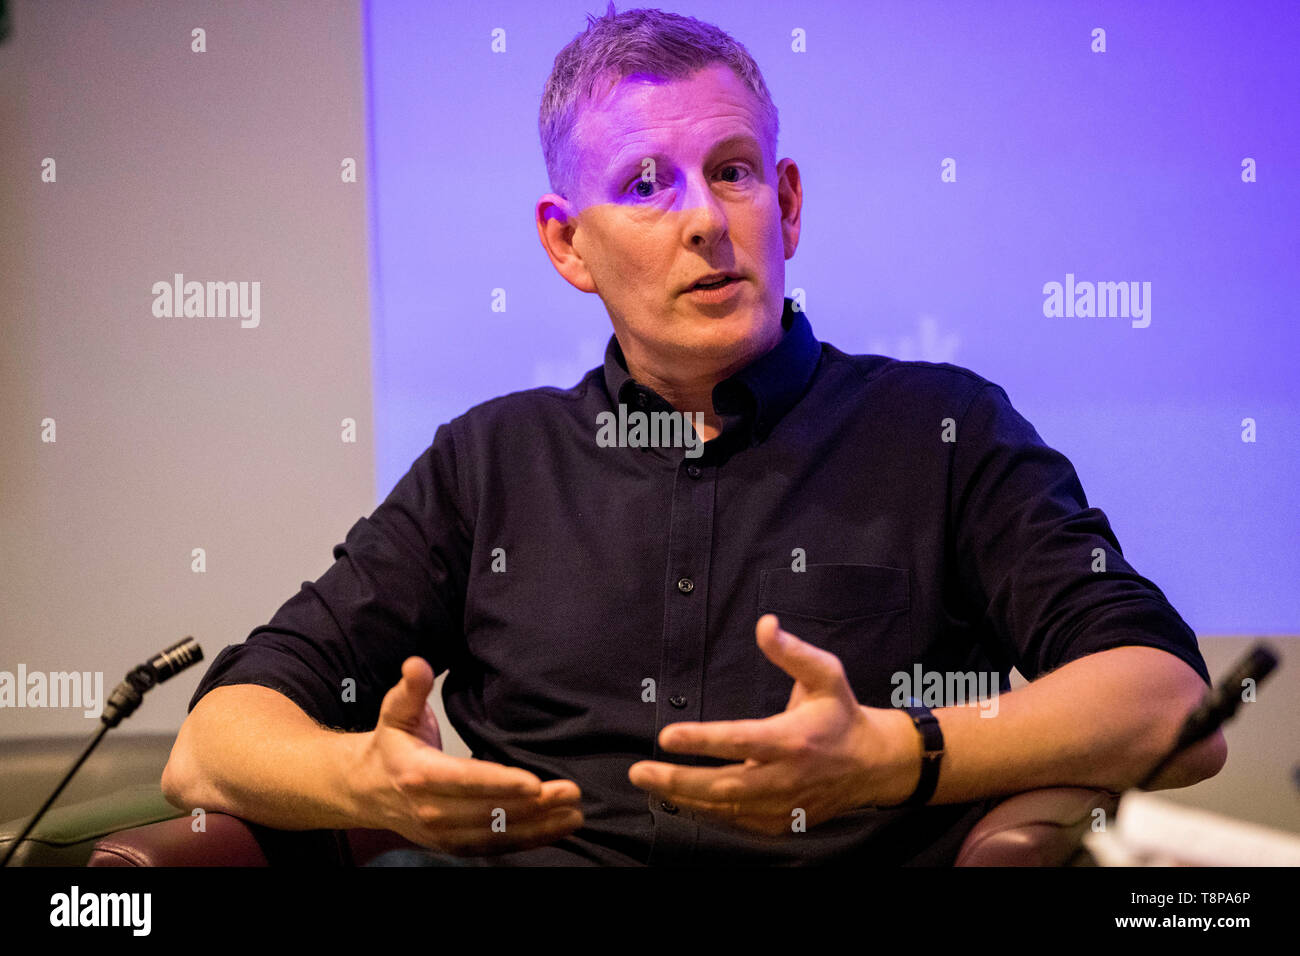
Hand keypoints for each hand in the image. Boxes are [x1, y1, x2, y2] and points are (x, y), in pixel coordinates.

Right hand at [354, 656, 583, 854]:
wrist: (363, 791)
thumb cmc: (390, 744)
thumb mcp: (395, 711)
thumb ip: (411, 688)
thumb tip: (417, 663)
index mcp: (418, 774)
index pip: (464, 780)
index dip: (500, 783)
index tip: (534, 783)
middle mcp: (430, 810)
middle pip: (487, 811)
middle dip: (533, 805)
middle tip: (571, 792)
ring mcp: (441, 833)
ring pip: (495, 835)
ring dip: (538, 827)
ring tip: (573, 815)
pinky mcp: (451, 846)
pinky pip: (493, 848)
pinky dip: (526, 842)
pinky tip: (555, 830)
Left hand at [627, 614, 917, 835]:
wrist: (873, 766)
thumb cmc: (841, 714)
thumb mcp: (826, 674)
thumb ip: (792, 651)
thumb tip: (764, 624)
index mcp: (793, 739)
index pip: (740, 740)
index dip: (702, 740)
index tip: (667, 736)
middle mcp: (786, 777)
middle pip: (723, 785)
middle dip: (677, 780)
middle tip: (640, 771)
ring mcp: (783, 805)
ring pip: (725, 809)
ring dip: (683, 798)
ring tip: (649, 783)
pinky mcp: (781, 822)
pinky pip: (737, 821)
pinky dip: (706, 813)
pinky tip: (680, 799)